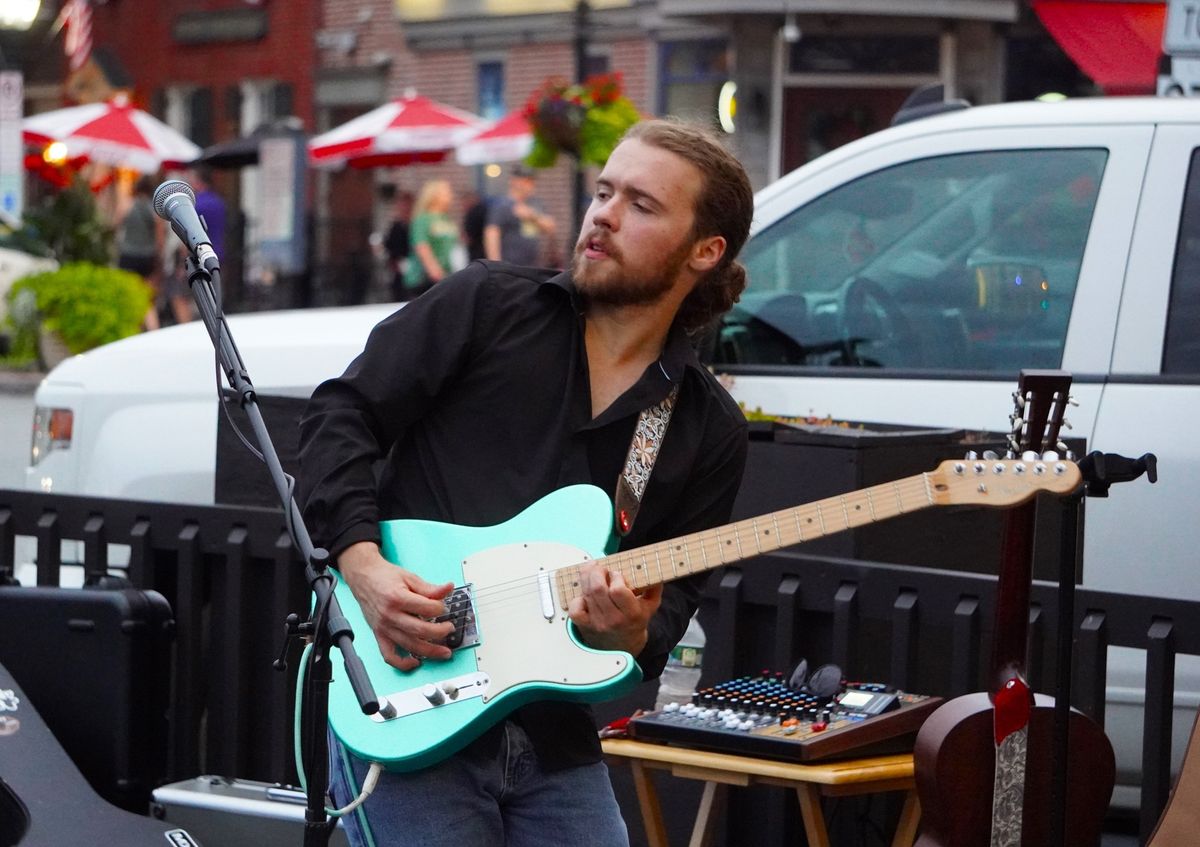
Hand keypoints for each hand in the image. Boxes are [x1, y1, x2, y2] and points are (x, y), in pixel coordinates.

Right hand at [337, 541, 455, 670]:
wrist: (363, 577)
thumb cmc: (384, 577)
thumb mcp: (410, 578)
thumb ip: (430, 588)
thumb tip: (448, 588)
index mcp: (397, 598)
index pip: (426, 609)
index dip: (440, 608)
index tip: (444, 607)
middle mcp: (389, 615)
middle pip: (420, 631)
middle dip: (440, 633)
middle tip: (450, 629)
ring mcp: (383, 627)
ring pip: (409, 645)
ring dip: (429, 652)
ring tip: (444, 652)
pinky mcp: (379, 635)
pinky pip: (389, 655)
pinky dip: (402, 663)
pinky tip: (415, 662)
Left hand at [567, 561, 660, 654]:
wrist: (624, 644)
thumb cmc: (636, 620)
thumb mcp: (651, 605)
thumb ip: (654, 586)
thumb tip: (652, 568)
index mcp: (632, 614)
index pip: (617, 590)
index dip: (615, 576)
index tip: (616, 574)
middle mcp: (613, 619)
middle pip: (597, 588)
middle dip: (597, 571)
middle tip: (601, 568)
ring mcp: (597, 623)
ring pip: (586, 594)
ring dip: (587, 578)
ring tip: (592, 573)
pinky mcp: (585, 626)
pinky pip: (575, 610)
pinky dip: (577, 599)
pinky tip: (585, 595)